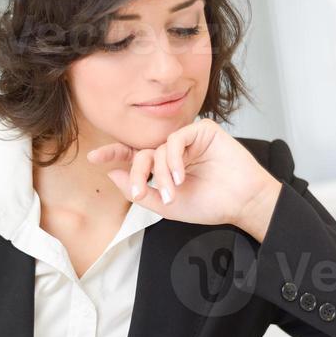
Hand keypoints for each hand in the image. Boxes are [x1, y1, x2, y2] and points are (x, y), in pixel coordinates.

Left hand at [87, 118, 282, 239]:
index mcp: (164, 165)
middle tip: (140, 192)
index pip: (134, 155)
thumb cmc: (210, 204)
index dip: (113, 154)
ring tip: (172, 193)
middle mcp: (173, 150)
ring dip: (161, 174)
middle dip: (138, 174)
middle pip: (142, 153)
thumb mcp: (166, 206)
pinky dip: (173, 158)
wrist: (241, 202)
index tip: (93, 158)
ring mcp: (188, 139)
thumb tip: (113, 174)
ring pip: (159, 149)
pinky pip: (176, 139)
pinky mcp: (203, 130)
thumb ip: (139, 191)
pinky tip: (180, 175)